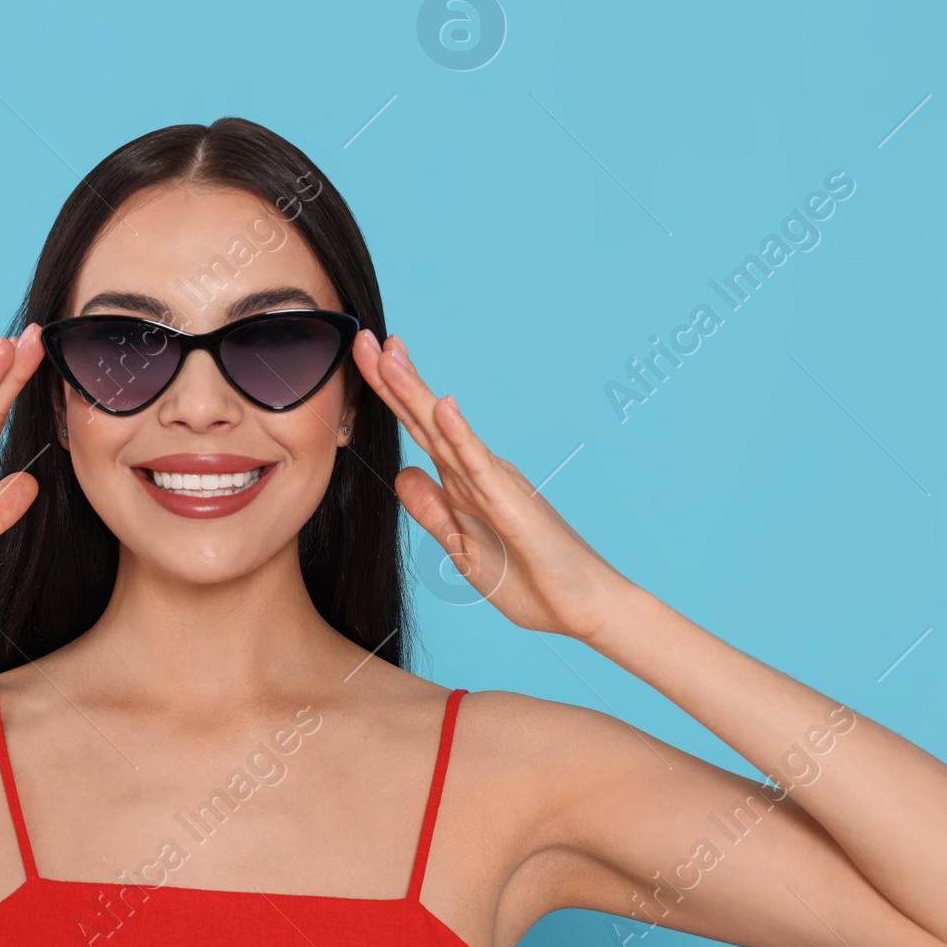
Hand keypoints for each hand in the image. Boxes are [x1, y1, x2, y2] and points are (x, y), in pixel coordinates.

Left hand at [352, 330, 634, 641]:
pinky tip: (445, 407)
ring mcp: (495, 483)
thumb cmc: (529, 580)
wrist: (583, 607)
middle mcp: (477, 472)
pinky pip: (480, 466)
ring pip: (447, 432)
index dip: (389, 396)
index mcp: (464, 483)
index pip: (419, 431)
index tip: (363, 358)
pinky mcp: (511, 504)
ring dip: (417, 393)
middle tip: (365, 338)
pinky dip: (461, 435)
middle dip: (393, 380)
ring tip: (390, 355)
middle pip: (426, 420)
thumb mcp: (460, 548)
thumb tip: (401, 473)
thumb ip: (431, 510)